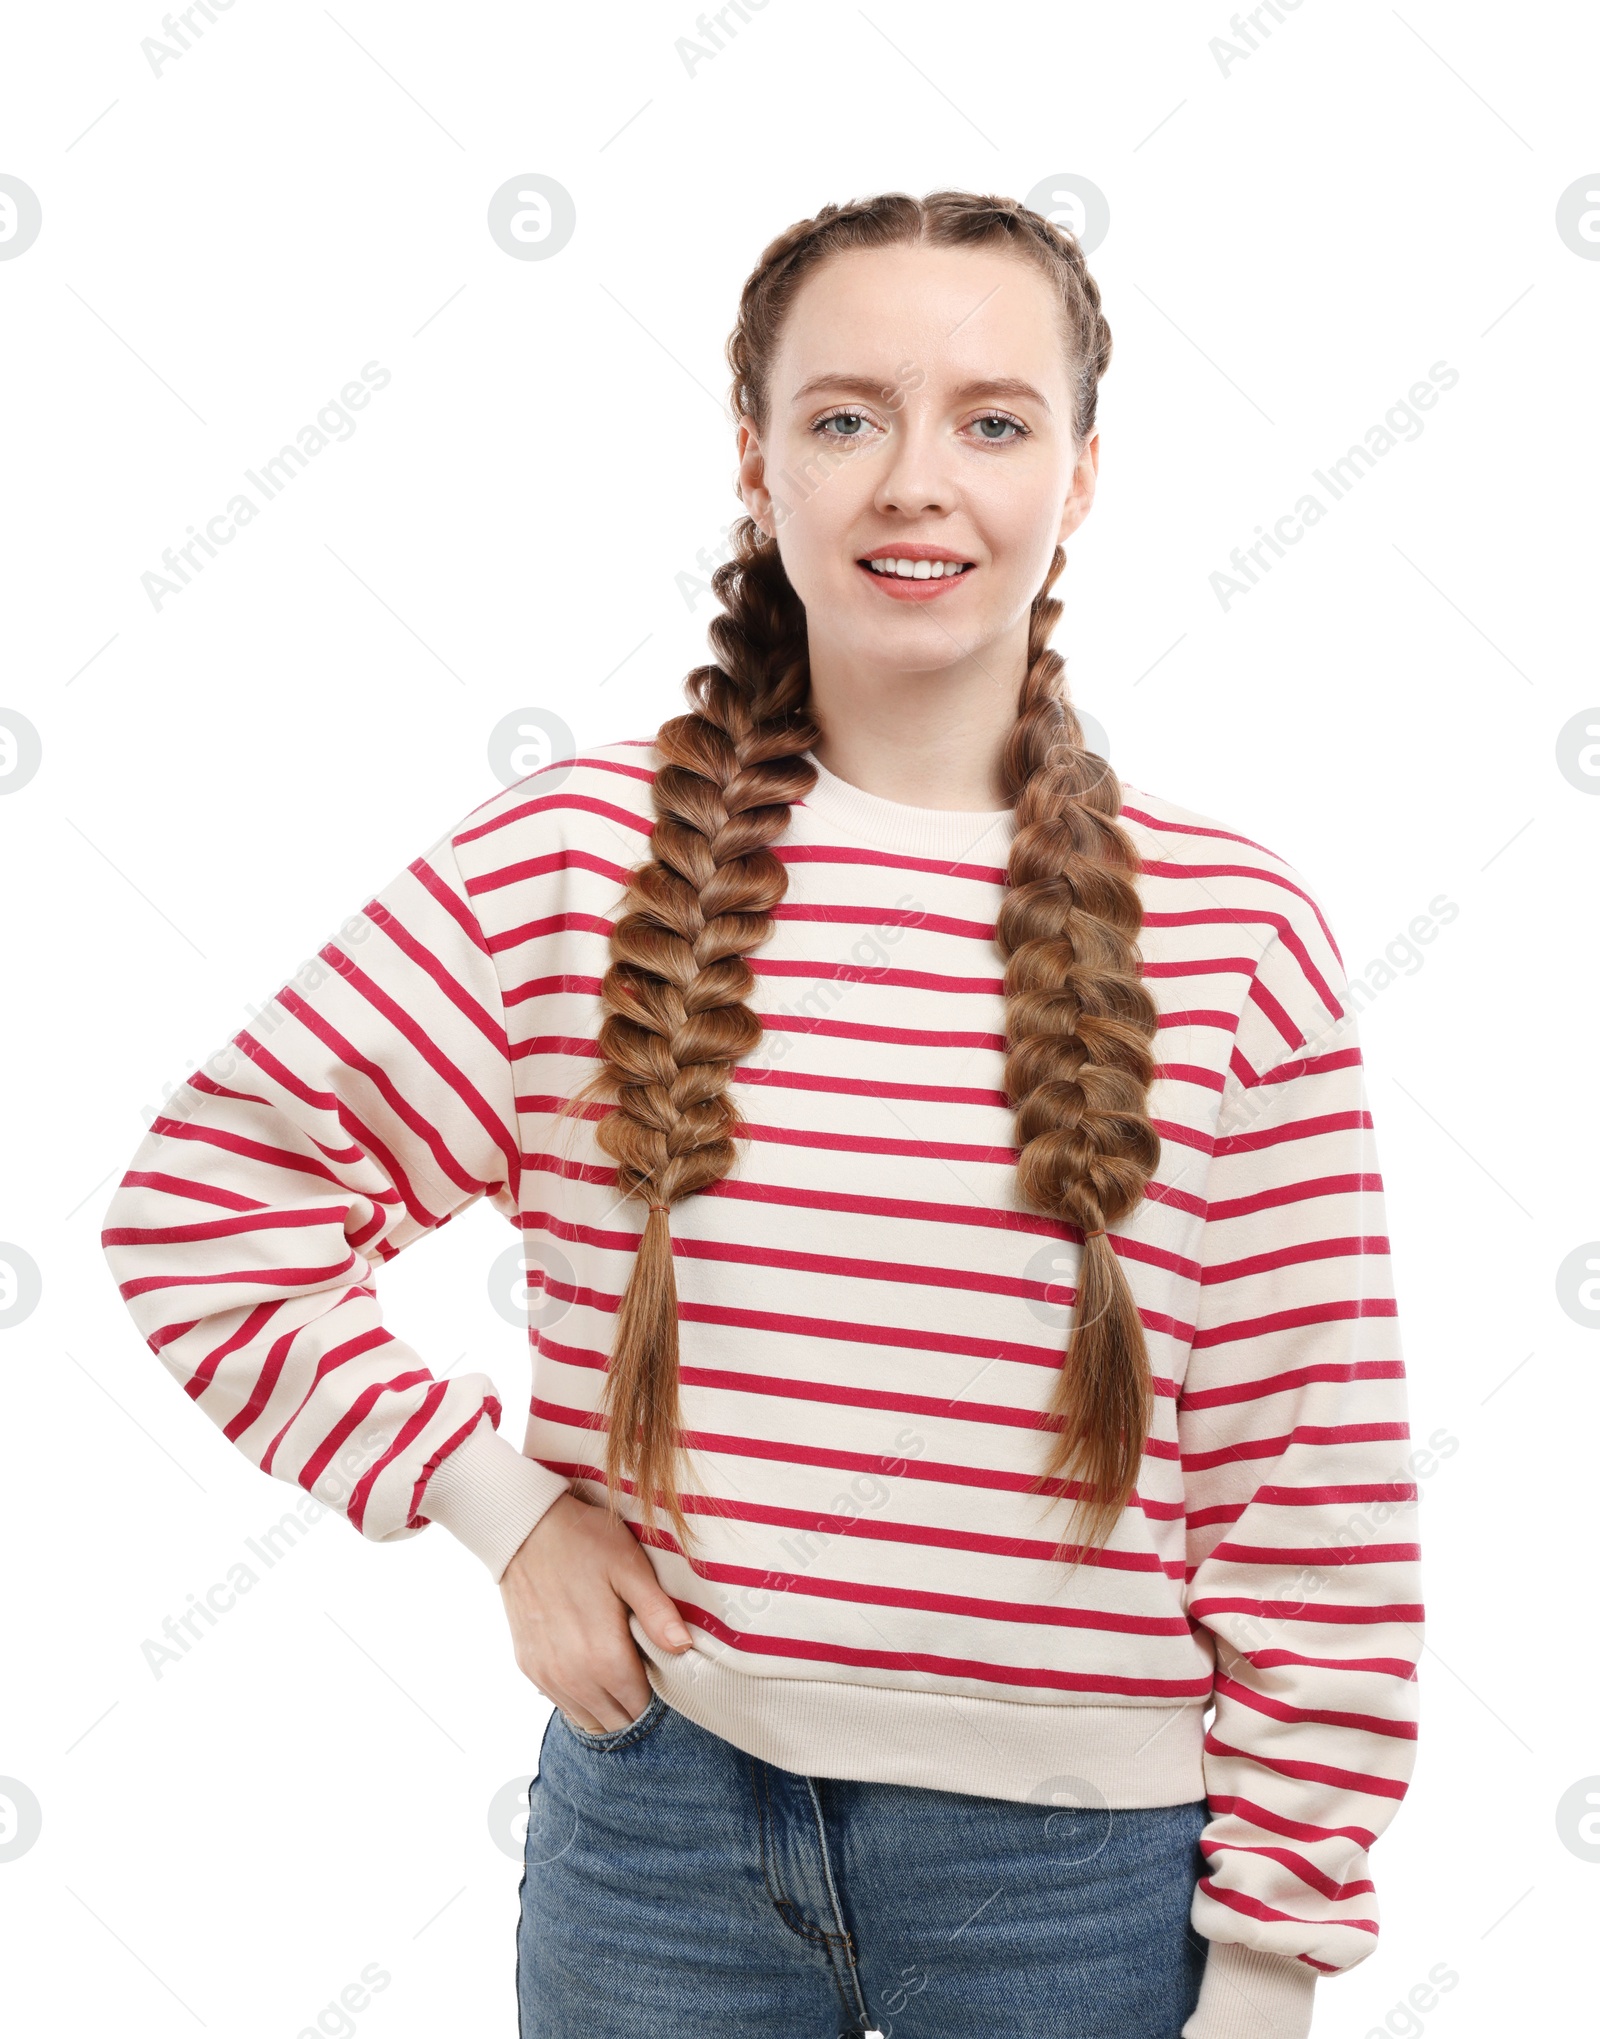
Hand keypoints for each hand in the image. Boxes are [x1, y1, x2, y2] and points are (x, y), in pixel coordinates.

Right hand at [498, 1490, 693, 1731]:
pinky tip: (591, 1669)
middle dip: (634, 1705)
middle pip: (616, 1721)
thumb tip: (685, 1647)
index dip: (657, 1695)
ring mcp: (547, 1675)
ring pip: (587, 1720)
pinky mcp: (529, 1667)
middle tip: (645, 1671)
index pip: (640, 1707)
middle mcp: (573, 1678)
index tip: (663, 1671)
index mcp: (604, 1657)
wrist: (525, 1529)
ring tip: (620, 1673)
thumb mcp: (630, 1568)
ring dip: (608, 1706)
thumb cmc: (584, 1542)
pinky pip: (562, 1704)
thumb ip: (658, 1613)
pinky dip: (581, 1698)